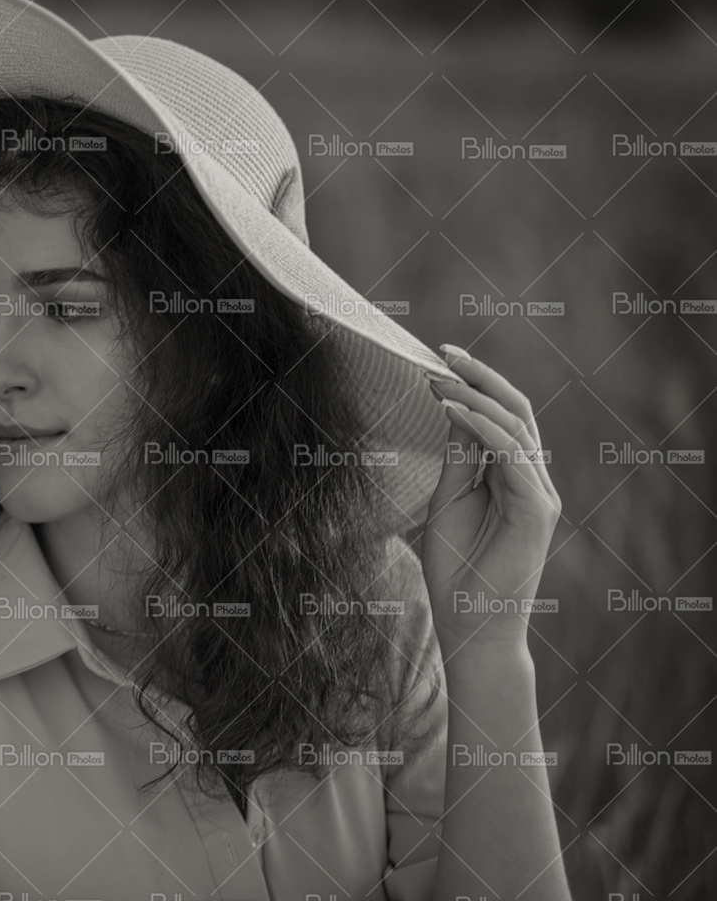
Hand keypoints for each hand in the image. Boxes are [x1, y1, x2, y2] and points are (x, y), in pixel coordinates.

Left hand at [421, 344, 561, 660]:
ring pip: (515, 426)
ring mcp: (540, 493)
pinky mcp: (537, 509)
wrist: (470, 625)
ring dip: (474, 396)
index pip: (501, 416)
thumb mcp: (450, 500)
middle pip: (515, 410)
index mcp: (514, 476)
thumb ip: (459, 457)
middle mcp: (533, 479)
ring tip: (437, 377)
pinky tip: (454, 410)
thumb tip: (453, 407)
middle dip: (479, 376)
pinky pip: (511, 456)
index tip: (436, 360)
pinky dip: (482, 428)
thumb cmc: (457, 569)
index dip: (473, 385)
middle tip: (442, 351)